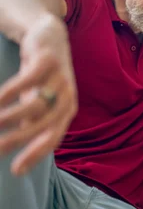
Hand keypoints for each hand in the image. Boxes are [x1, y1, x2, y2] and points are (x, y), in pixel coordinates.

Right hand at [0, 15, 76, 174]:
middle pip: (44, 125)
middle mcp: (67, 97)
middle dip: (18, 140)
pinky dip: (9, 93)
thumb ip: (31, 124)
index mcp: (66, 112)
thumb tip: (16, 150)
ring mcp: (60, 79)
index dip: (35, 155)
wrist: (48, 37)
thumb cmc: (42, 78)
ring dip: (9, 117)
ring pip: (35, 105)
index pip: (53, 139)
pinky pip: (28, 81)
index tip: (15, 171)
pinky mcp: (48, 62)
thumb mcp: (39, 102)